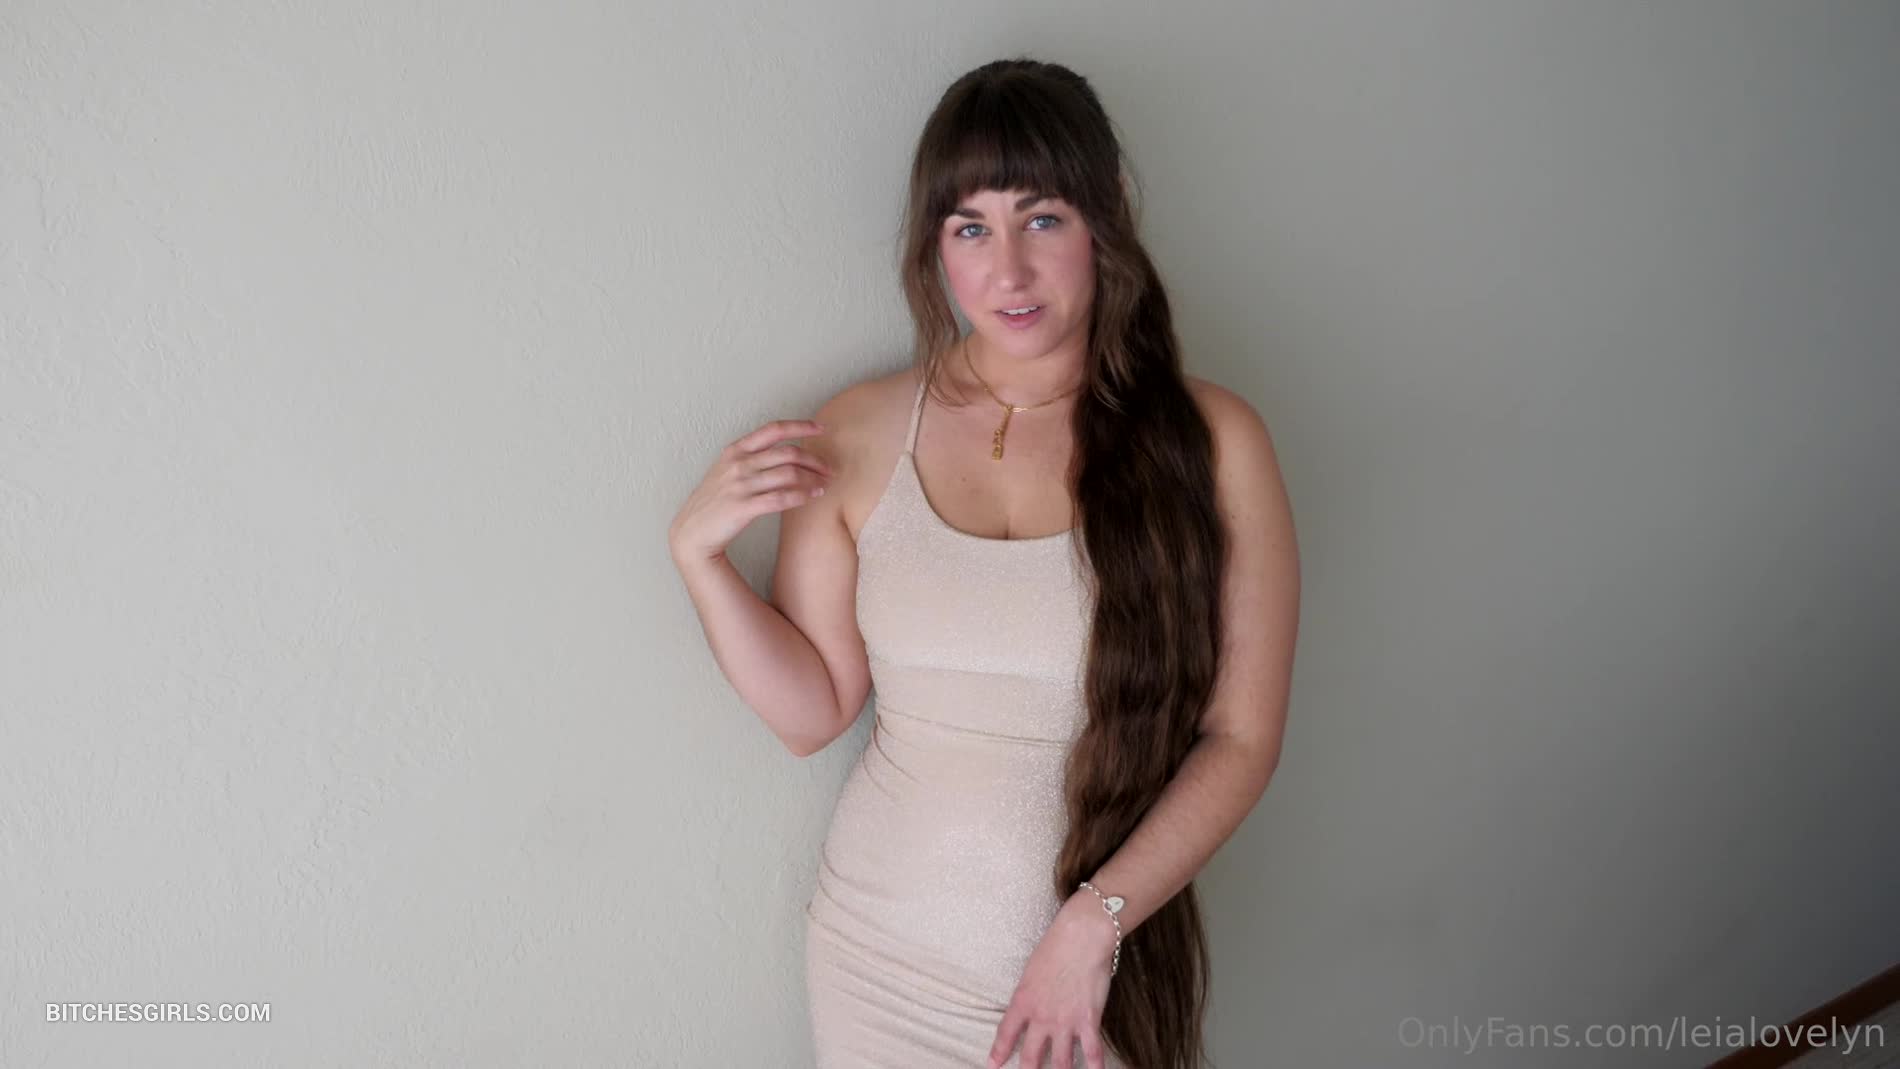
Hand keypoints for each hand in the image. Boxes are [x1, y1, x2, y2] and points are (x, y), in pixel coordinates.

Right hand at [668, 419, 830, 564]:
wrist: (692, 532)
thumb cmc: (713, 502)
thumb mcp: (726, 471)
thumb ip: (750, 459)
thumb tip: (786, 454)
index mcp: (735, 450)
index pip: (773, 429)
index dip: (800, 426)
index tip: (821, 428)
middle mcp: (738, 463)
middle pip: (788, 452)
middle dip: (814, 459)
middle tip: (830, 469)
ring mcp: (740, 485)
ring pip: (789, 474)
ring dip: (813, 479)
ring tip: (824, 485)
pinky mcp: (743, 507)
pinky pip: (781, 498)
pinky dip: (801, 496)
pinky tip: (812, 497)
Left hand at [986, 893, 1117, 1068]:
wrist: (1082, 937)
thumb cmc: (1055, 946)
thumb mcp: (1031, 970)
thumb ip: (1029, 992)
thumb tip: (1029, 1004)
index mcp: (1023, 1001)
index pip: (1006, 1034)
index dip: (998, 1053)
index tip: (992, 1066)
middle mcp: (1041, 1017)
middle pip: (1031, 1056)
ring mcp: (1065, 1022)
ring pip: (1061, 1062)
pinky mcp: (1089, 1021)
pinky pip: (1092, 1052)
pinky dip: (1094, 1067)